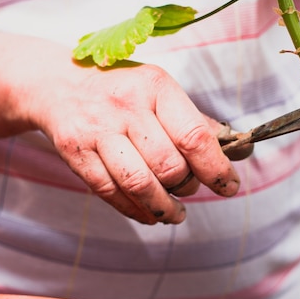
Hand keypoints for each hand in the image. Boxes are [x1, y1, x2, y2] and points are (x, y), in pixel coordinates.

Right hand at [28, 61, 240, 224]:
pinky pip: (111, 192)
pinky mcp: (76, 153)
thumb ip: (196, 122)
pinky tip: (150, 214)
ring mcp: (97, 130)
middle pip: (169, 165)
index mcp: (156, 86)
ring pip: (139, 183)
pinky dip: (135, 211)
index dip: (217, 168)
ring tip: (176, 214)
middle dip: (187, 186)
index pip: (194, 136)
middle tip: (190, 189)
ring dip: (164, 207)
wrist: (59, 84)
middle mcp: (126, 107)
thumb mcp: (161, 92)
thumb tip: (240, 149)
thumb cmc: (123, 91)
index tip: (229, 186)